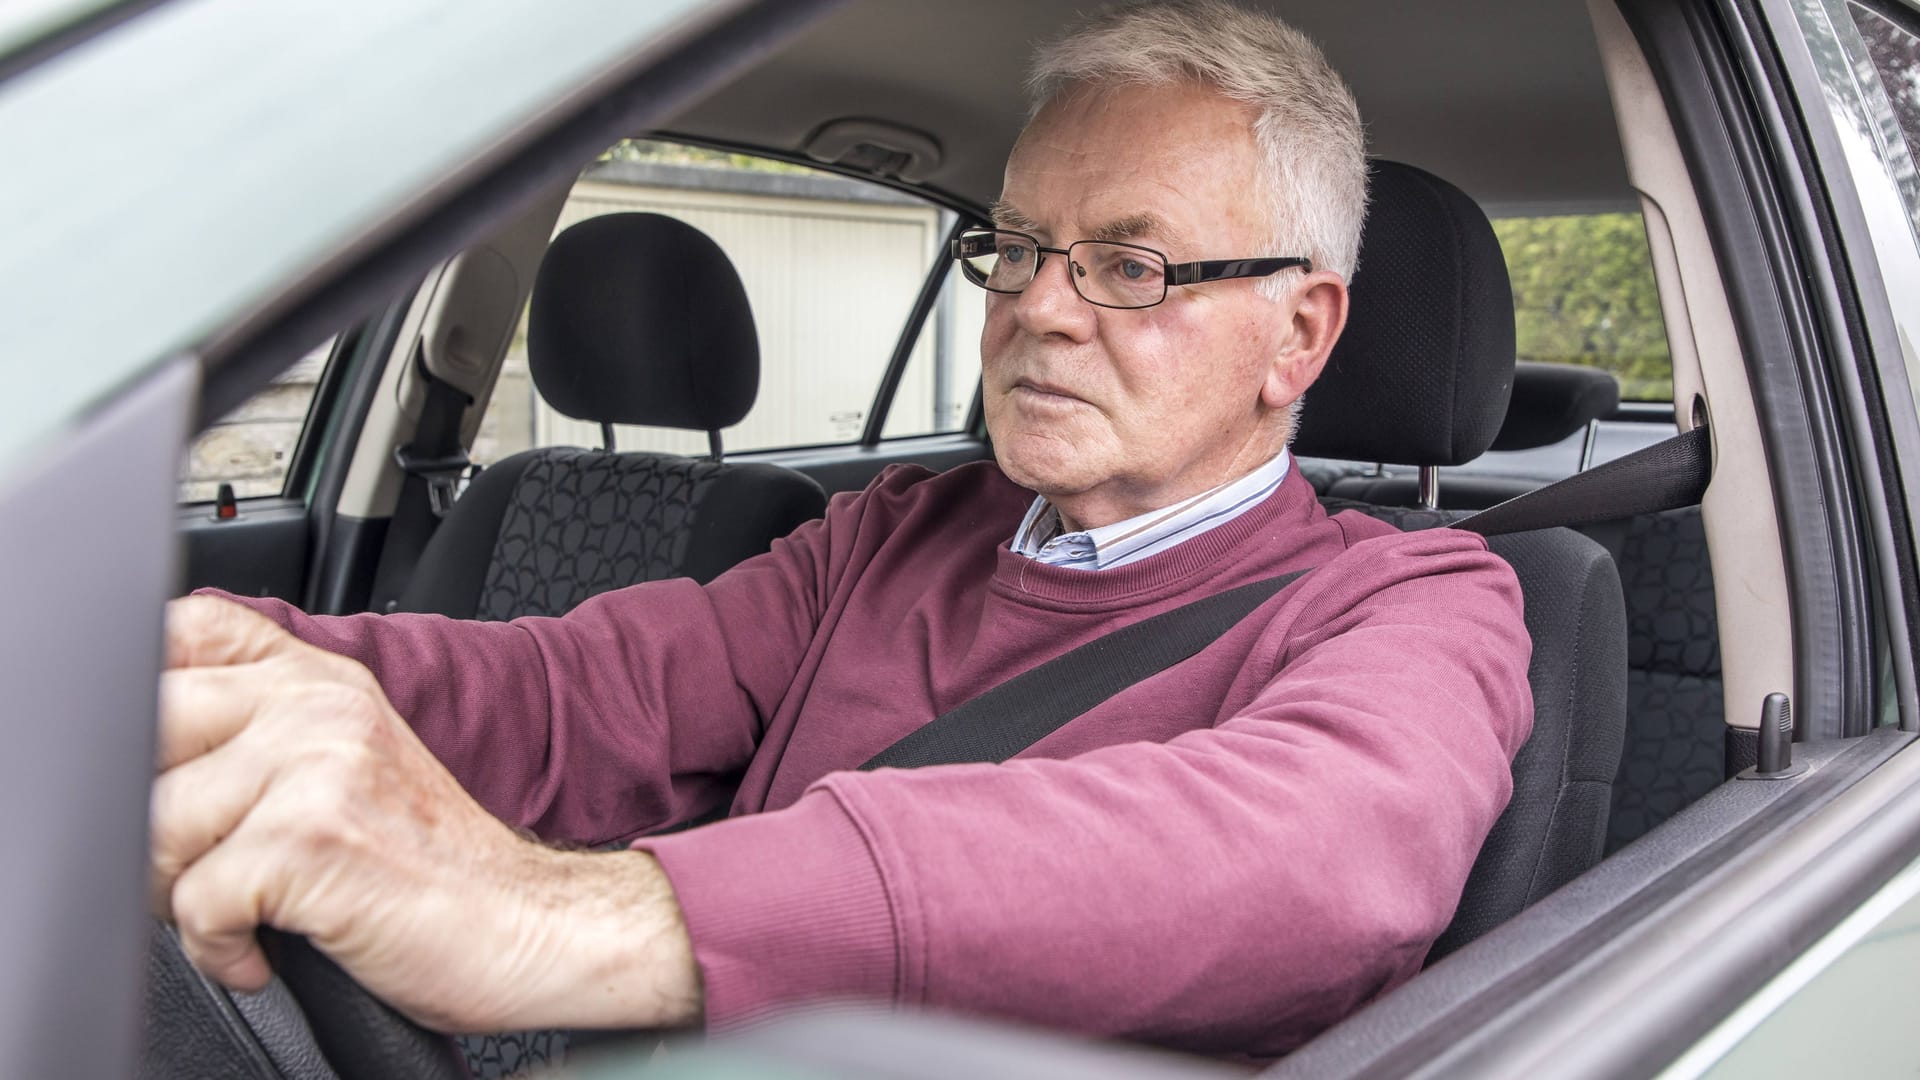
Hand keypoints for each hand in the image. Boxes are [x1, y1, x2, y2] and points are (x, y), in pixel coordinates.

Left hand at [151, 595, 702, 1031]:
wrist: (529, 929)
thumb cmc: (436, 870)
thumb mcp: (351, 769)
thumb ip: (264, 732)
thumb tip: (141, 754)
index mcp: (322, 680)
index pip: (185, 631)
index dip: (141, 693)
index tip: (161, 766)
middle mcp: (319, 704)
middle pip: (145, 730)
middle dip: (149, 821)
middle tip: (202, 866)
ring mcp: (318, 762)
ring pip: (155, 825)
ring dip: (182, 896)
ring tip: (248, 911)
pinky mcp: (313, 836)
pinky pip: (194, 901)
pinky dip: (219, 950)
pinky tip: (267, 949)